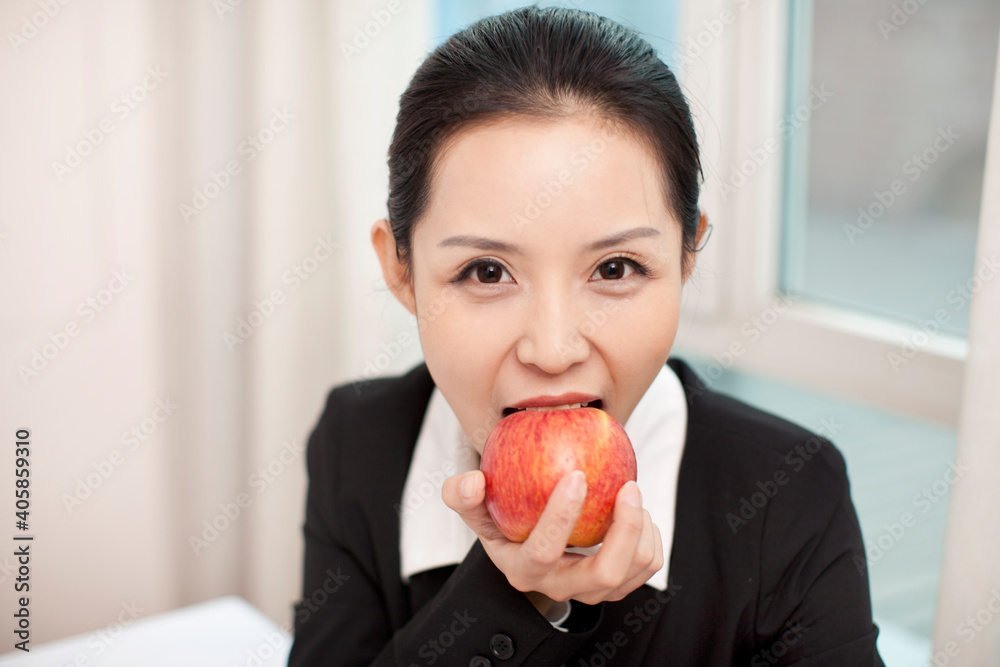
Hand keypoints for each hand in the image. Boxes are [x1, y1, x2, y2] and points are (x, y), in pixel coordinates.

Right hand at [441, 469, 662, 605]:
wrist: (530, 544)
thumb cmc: (503, 519)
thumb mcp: (475, 509)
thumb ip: (463, 494)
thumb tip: (471, 482)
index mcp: (523, 569)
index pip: (543, 551)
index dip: (561, 516)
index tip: (576, 474)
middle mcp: (559, 586)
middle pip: (603, 573)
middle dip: (624, 529)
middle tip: (628, 485)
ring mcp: (591, 590)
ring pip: (632, 571)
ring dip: (640, 528)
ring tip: (629, 492)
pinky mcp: (617, 584)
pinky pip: (647, 565)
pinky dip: (649, 536)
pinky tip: (636, 508)